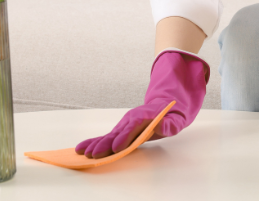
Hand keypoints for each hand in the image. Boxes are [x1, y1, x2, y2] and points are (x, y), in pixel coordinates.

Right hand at [75, 49, 208, 158]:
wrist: (166, 105)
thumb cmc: (171, 116)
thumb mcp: (176, 120)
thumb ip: (169, 125)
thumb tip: (161, 125)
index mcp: (144, 117)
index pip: (133, 128)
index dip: (124, 137)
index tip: (116, 147)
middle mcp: (131, 120)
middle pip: (117, 133)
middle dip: (104, 144)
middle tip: (93, 154)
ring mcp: (124, 124)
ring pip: (108, 135)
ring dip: (95, 144)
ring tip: (82, 152)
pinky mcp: (121, 130)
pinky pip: (107, 137)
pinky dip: (94, 142)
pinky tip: (83, 149)